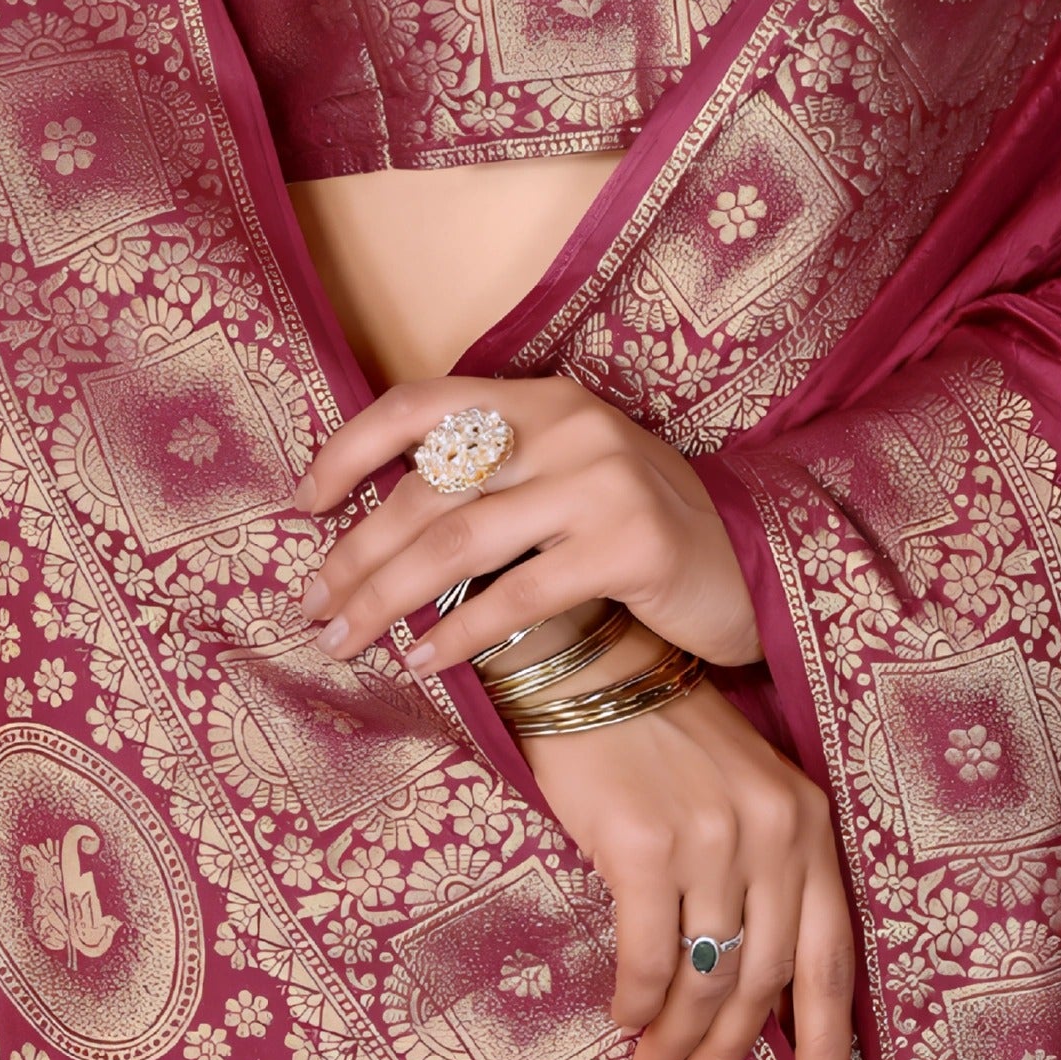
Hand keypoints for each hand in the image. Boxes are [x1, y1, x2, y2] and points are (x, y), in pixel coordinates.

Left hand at [293, 373, 760, 675]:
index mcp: (543, 399)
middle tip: (312, 605)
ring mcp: (603, 482)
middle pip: (426, 488)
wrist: (759, 565)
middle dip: (354, 553)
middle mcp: (569, 426)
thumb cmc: (643, 534)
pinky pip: (517, 594)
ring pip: (458, 542)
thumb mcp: (568, 481)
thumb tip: (374, 530)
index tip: (301, 505)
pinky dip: (458, 632)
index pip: (420, 404)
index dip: (348, 450)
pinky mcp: (631, 544)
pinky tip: (421, 660)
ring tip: (344, 639)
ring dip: (385, 598)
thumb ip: (494, 481)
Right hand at [526, 669, 855, 1059]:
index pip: (831, 957)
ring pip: (707, 976)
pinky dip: (638, 1001)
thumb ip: (764, 877)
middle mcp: (774, 832)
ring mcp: (712, 838)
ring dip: (679, 1038)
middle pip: (768, 980)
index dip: (828, 1044)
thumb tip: (754, 991)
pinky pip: (650, 954)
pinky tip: (624, 1018)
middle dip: (735, 1051)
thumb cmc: (662, 741)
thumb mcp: (741, 797)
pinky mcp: (645, 844)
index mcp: (810, 824)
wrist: (590, 670)